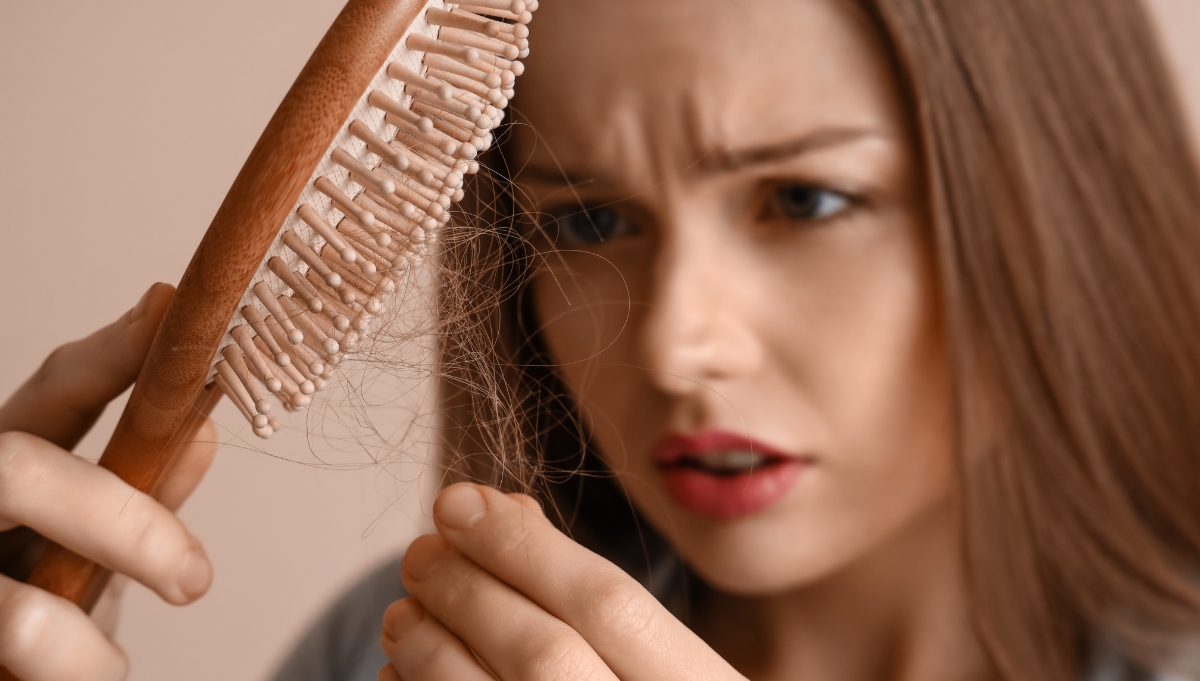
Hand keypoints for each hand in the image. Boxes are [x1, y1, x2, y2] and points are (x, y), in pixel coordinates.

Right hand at [0, 283, 215, 680]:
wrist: (6, 670)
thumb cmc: (43, 596)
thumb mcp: (94, 538)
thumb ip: (140, 488)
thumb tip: (203, 428)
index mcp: (8, 459)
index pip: (52, 389)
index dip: (110, 352)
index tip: (168, 310)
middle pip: (18, 469)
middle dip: (120, 523)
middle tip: (196, 581)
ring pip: (17, 603)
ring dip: (88, 648)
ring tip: (111, 670)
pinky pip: (17, 654)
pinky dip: (76, 674)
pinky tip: (87, 677)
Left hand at [381, 483, 746, 680]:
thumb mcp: (661, 657)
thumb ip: (588, 592)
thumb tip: (496, 508)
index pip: (609, 603)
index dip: (523, 546)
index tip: (456, 502)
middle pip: (545, 656)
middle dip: (469, 593)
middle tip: (419, 555)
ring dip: (432, 652)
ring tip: (402, 615)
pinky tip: (403, 675)